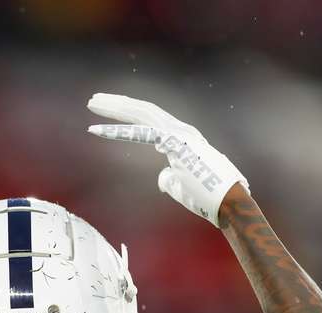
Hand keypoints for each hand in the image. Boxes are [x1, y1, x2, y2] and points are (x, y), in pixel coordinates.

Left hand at [87, 92, 246, 226]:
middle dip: (117, 104)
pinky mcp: (175, 143)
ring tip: (93, 102)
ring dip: (115, 107)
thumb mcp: (182, 187)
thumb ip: (169, 179)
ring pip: (142, 113)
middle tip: (93, 100)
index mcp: (180, 139)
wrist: (228, 204)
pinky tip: (99, 130)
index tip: (103, 120)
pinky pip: (142, 133)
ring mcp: (178, 134)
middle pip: (143, 111)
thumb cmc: (208, 198)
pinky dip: (119, 131)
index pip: (149, 122)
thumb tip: (162, 177)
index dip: (126, 118)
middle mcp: (180, 131)